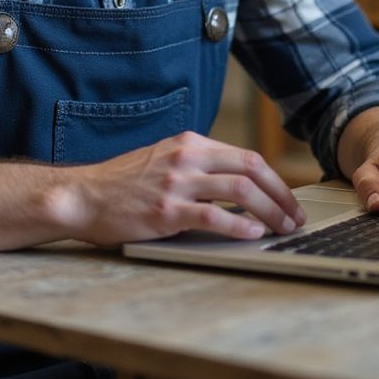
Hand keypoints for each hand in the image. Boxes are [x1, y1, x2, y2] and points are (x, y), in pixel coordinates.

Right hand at [61, 131, 306, 244]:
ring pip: (239, 189)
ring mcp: (176, 183)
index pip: (246, 156)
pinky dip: (239, 225)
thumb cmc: (124, 183)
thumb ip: (198, 168)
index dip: (275, 180)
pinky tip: (252, 234)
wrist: (84, 196)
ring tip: (281, 228)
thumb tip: (238, 190)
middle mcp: (186, 158)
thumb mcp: (164, 161)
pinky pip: (213, 216)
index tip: (288, 200)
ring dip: (269, 211)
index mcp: (190, 143)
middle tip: (295, 217)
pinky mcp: (166, 210)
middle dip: (280, 195)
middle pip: (251, 168)